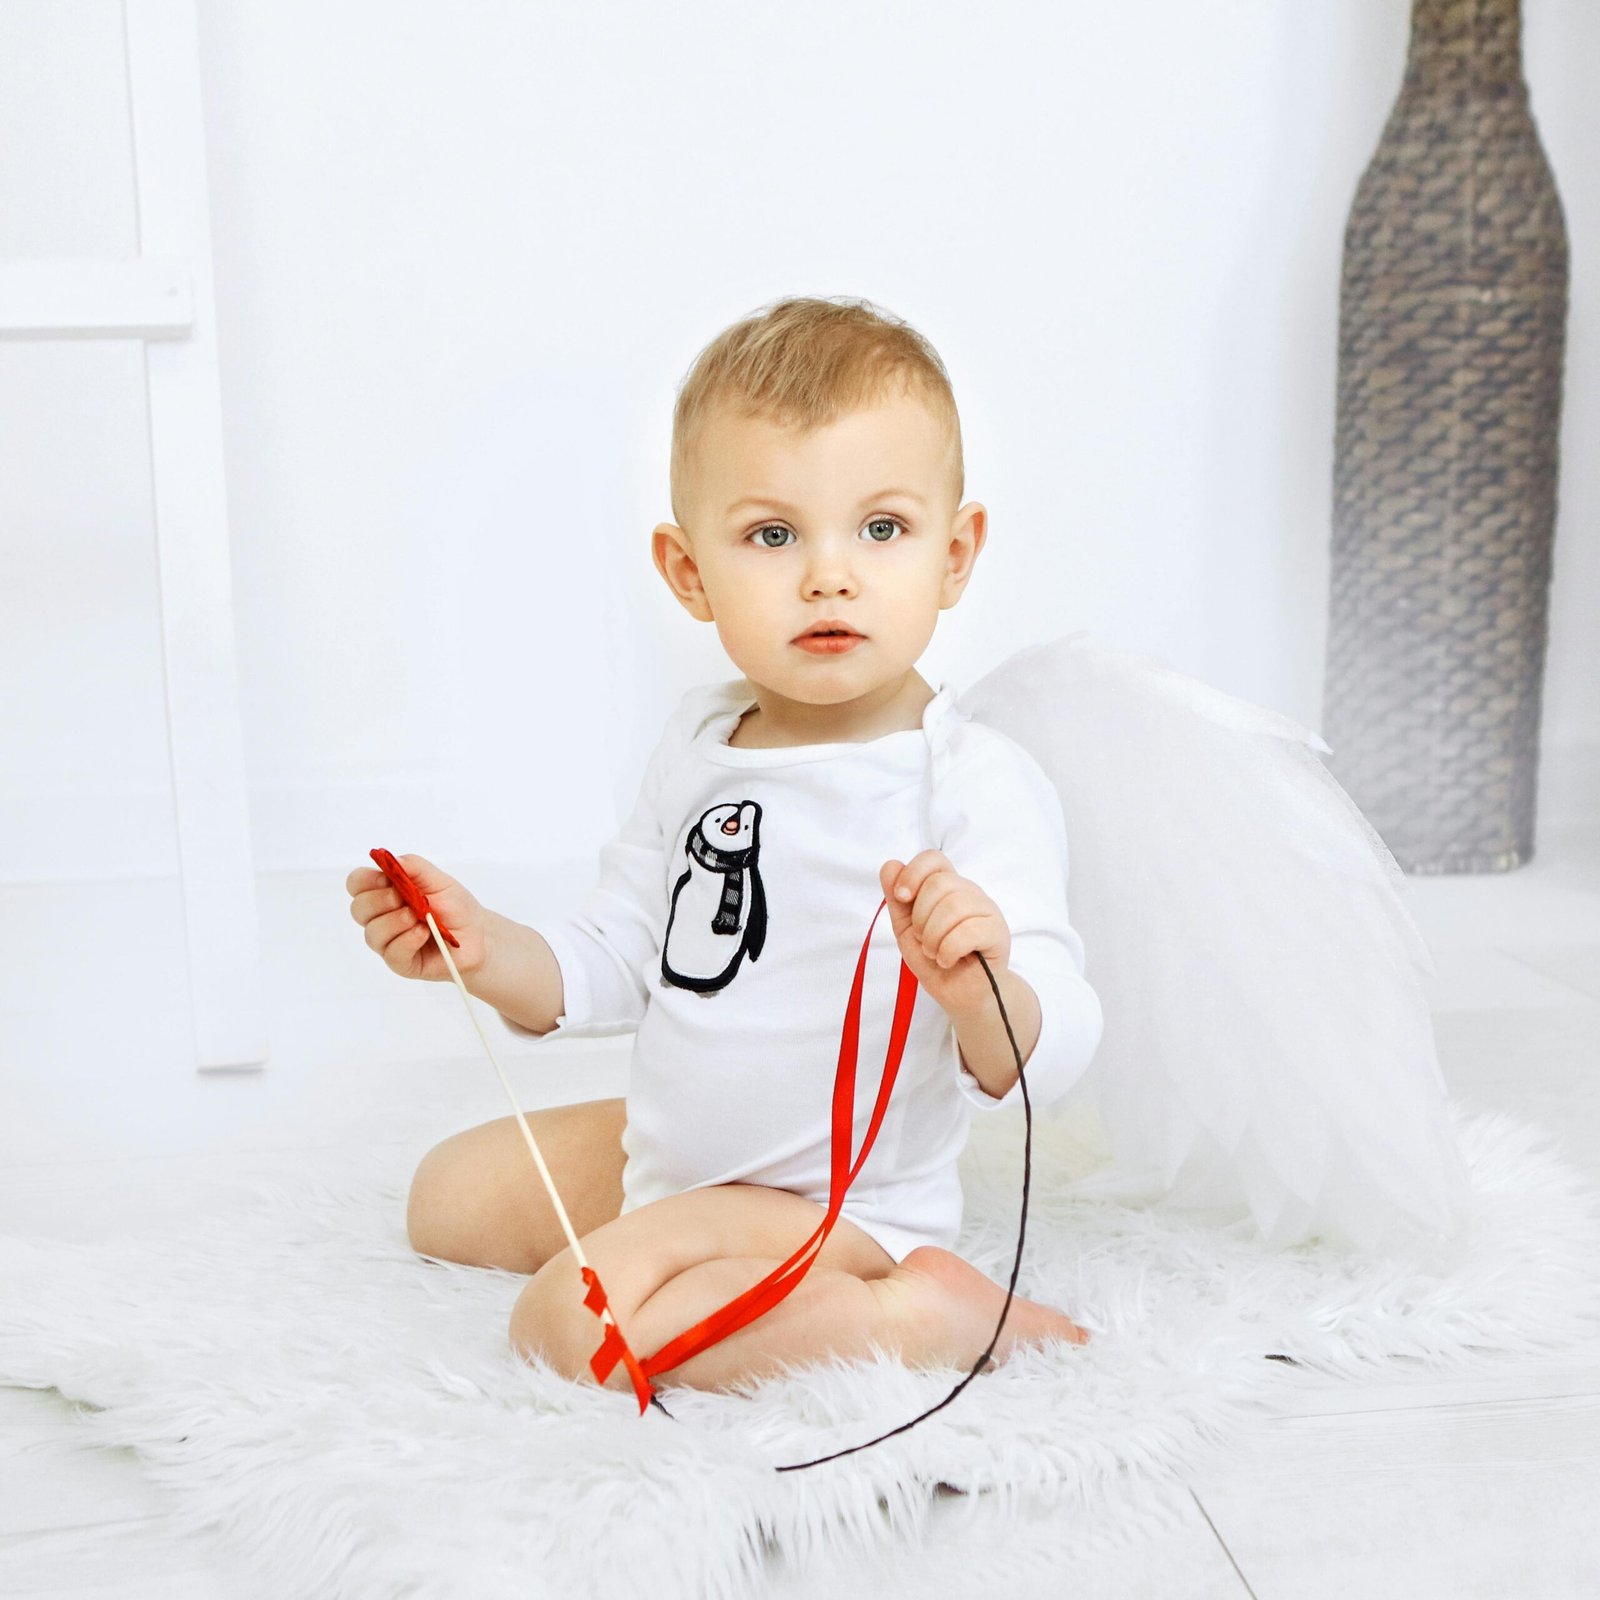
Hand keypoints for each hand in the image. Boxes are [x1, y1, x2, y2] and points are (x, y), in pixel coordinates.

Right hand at [346, 853, 490, 981]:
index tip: (385, 879)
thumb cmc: (455, 906)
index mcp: (385, 892)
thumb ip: (415, 867)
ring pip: (372, 933)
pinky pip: (392, 952)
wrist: (478, 934)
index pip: (357, 884)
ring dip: (397, 922)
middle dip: (381, 901)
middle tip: (405, 899)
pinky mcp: (400, 962)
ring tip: (420, 918)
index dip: (365, 880)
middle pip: (358, 909)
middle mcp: (382, 917)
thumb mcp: (438, 880)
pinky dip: (408, 939)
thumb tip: (391, 859)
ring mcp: (389, 941)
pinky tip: (425, 933)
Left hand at [879, 851, 1011, 1017]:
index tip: (901, 897)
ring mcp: (987, 911)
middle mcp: (970, 893)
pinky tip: (948, 961)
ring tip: (935, 953)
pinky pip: (967, 932)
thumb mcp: (906, 930)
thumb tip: (890, 864)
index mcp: (949, 888)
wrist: (961, 995)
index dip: (913, 873)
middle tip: (923, 940)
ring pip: (953, 906)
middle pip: (939, 883)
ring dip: (933, 937)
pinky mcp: (998, 933)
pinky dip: (947, 951)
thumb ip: (898, 900)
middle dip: (920, 917)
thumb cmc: (936, 959)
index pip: (934, 858)